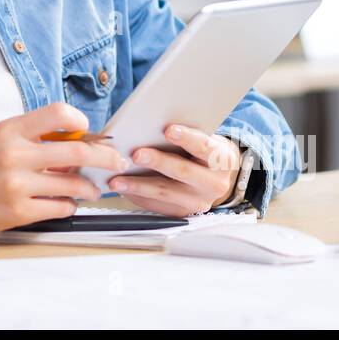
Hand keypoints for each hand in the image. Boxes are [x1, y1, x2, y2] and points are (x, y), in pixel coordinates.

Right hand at [0, 102, 132, 238]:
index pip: (60, 113)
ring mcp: (17, 183)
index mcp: (10, 129)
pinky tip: (65, 204)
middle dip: (106, 157)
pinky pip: (59, 208)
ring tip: (91, 189)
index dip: (82, 122)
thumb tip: (69, 146)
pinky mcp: (17, 211)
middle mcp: (16, 153)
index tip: (89, 132)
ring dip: (89, 187)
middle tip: (115, 162)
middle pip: (79, 150)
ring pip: (74, 184)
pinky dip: (68, 206)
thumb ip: (29, 139)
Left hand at [108, 123, 241, 216]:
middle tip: (136, 155)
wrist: (218, 178)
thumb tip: (152, 125)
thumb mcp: (204, 139)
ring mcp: (198, 202)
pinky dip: (138, 197)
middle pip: (182, 172)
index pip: (204, 147)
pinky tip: (123, 190)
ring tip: (117, 180)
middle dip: (158, 162)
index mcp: (222, 160)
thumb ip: (186, 135)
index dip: (187, 138)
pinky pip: (158, 207)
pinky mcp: (183, 214)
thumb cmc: (204, 152)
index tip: (168, 129)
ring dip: (138, 186)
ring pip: (166, 193)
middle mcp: (213, 184)